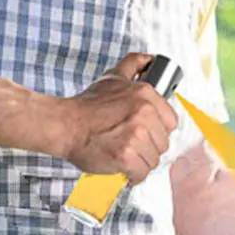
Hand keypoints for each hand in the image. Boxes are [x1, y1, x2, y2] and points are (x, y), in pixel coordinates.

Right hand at [56, 52, 179, 182]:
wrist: (64, 124)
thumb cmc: (87, 105)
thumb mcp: (114, 78)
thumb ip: (134, 65)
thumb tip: (149, 59)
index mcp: (146, 95)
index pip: (171, 122)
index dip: (158, 130)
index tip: (144, 133)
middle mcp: (144, 113)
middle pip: (163, 143)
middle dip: (148, 147)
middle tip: (129, 144)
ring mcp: (136, 135)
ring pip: (154, 159)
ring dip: (140, 162)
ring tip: (124, 155)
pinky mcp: (125, 156)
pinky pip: (141, 173)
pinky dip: (133, 175)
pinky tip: (122, 168)